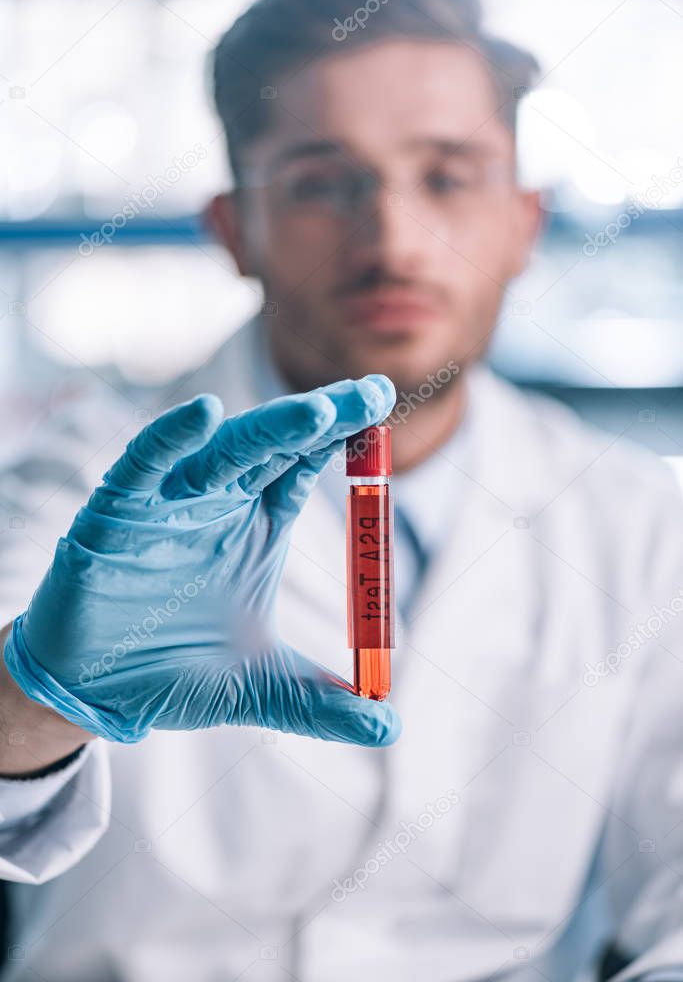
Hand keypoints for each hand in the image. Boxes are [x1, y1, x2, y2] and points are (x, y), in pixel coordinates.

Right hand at [4, 377, 400, 746]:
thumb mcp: (259, 689)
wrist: (93, 689)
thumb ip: (321, 704)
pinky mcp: (117, 513)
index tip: (386, 403)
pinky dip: (169, 440)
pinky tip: (202, 416)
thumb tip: (391, 728)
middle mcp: (219, 503)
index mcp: (256, 526)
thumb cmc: (172, 670)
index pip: (306, 466)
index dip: (344, 437)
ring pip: (222, 450)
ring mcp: (169, 503)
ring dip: (268, 429)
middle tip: (372, 394)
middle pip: (277, 446)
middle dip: (324, 419)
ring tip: (316, 412)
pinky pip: (142, 466)